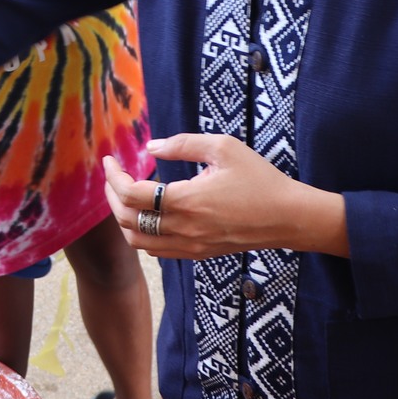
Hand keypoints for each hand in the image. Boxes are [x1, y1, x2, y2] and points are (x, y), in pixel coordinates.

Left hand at [101, 133, 339, 259]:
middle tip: (112, 176)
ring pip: (137, 241)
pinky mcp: (198, 253)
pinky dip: (141, 235)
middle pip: (126, 220)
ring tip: (123, 196)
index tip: (110, 160)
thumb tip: (150, 148)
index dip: (113, 176)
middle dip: (112, 196)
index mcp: (186, 201)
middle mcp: (183, 228)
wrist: (288, 217)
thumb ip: (182, 144)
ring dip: (123, 219)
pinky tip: (147, 216)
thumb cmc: (259, 179)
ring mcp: (189, 245)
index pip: (131, 194)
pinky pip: (156, 251)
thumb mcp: (223, 148)